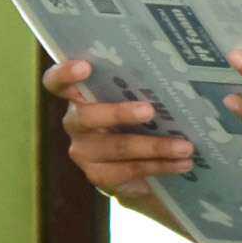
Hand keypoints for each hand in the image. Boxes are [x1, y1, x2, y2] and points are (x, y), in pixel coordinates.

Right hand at [44, 59, 194, 196]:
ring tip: (186, 146)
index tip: (85, 66)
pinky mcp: (98, 176)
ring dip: (155, 146)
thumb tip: (178, 68)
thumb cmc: (135, 117)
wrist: (131, 166)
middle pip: (87, 116)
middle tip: (149, 110)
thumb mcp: (133, 98)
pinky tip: (183, 164)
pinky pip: (129, 170)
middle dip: (120, 113)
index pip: (56, 82)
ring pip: (116, 147)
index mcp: (78, 96)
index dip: (64, 74)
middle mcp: (75, 122)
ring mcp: (84, 152)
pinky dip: (160, 166)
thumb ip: (138, 85)